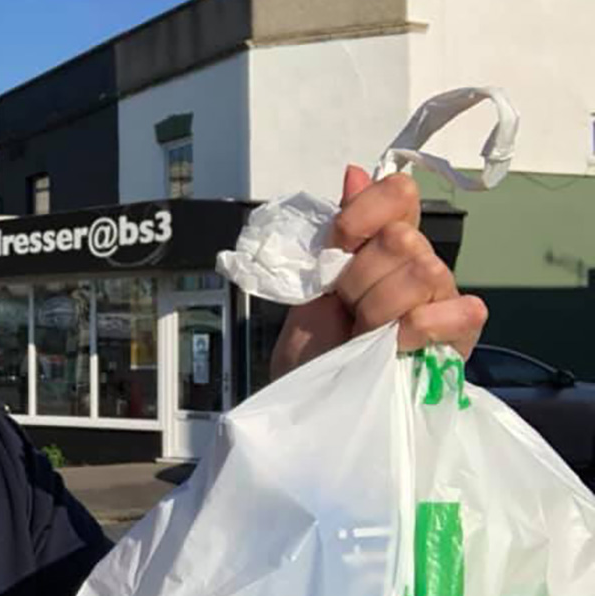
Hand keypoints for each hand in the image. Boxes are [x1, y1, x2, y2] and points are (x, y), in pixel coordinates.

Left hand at [269, 165, 487, 378]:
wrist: (312, 401)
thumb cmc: (312, 347)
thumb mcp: (311, 283)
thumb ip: (339, 230)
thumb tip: (355, 172)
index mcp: (383, 243)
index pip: (398, 194)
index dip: (362, 217)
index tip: (337, 248)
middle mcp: (418, 263)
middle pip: (403, 238)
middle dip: (360, 278)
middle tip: (346, 308)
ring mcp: (443, 300)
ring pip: (424, 271)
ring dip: (379, 308)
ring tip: (363, 333)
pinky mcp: (461, 338)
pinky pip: (459, 312)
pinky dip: (419, 329)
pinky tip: (396, 346)